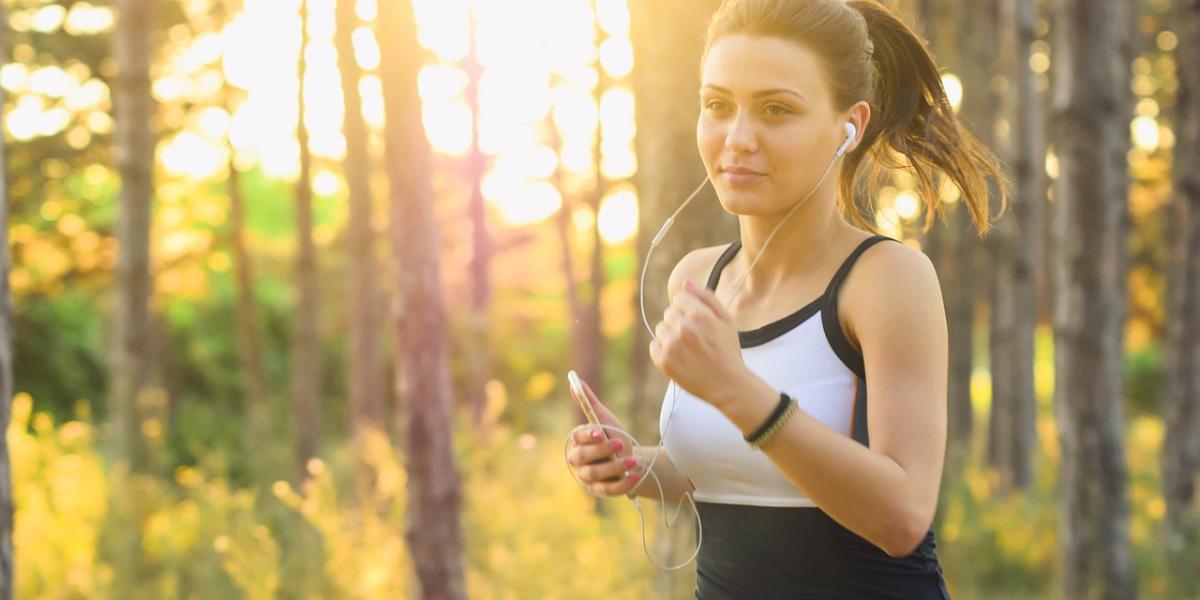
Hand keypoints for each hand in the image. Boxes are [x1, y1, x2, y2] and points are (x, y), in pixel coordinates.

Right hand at [565, 377, 641, 496]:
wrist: (631, 460)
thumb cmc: (614, 437)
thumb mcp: (605, 420)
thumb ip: (589, 403)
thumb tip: (574, 380)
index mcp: (578, 442)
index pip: (577, 439)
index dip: (588, 436)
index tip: (601, 432)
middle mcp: (579, 462)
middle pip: (583, 458)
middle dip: (602, 451)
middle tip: (621, 444)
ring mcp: (588, 478)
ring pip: (596, 474)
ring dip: (614, 467)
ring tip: (632, 461)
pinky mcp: (601, 491)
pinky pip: (608, 490)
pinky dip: (622, 484)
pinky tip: (635, 476)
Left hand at [648, 279, 748, 409]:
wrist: (727, 385)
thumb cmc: (728, 351)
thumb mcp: (726, 320)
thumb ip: (707, 298)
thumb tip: (686, 283)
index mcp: (700, 315)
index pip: (679, 298)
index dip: (689, 309)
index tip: (697, 322)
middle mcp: (683, 328)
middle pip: (669, 313)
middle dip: (680, 322)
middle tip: (695, 338)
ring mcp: (671, 345)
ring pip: (661, 328)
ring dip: (671, 336)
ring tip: (688, 349)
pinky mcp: (663, 361)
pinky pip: (654, 346)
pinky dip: (663, 350)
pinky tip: (680, 357)